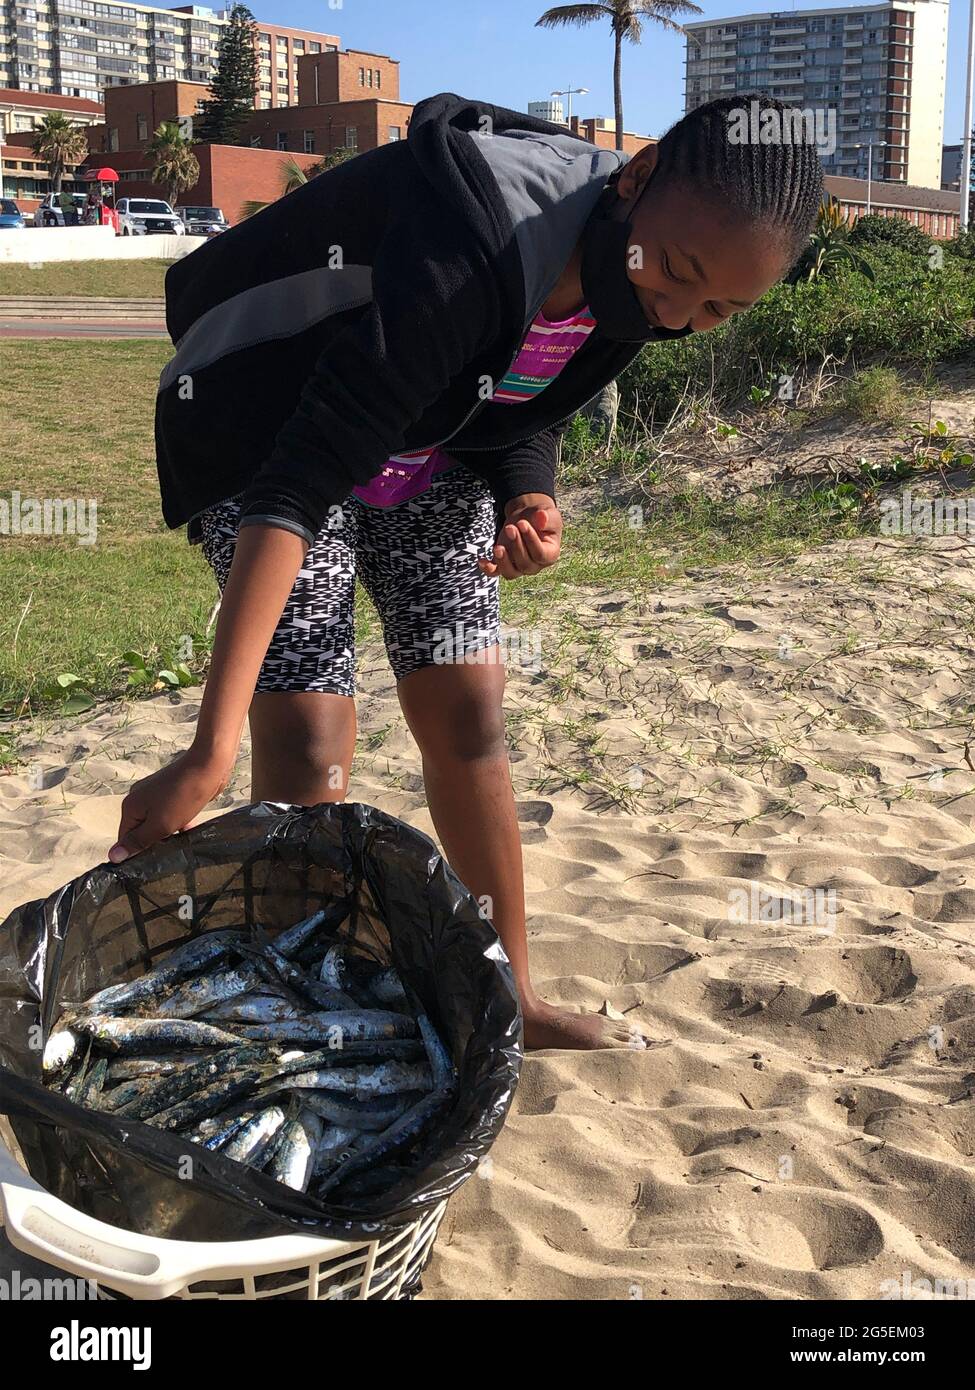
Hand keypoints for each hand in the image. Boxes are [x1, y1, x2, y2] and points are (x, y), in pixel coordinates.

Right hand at [109, 746, 233, 863]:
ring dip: (168, 833)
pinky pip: (169, 814)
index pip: (125, 838)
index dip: (136, 852)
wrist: (208, 766)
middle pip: (141, 830)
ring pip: (157, 823)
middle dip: (154, 842)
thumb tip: (112, 857)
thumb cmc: (183, 796)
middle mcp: (139, 798)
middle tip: (170, 852)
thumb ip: (137, 841)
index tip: (152, 861)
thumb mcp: (159, 825)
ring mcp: (155, 794)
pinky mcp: (170, 793)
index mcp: (130, 806)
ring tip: (182, 842)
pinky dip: (177, 823)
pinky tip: (189, 829)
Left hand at [478, 494, 562, 579]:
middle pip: (525, 564)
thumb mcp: (548, 513)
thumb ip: (547, 517)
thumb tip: (542, 517)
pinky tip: (482, 561)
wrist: (526, 518)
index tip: (522, 524)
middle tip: (510, 528)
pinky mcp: (504, 563)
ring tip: (497, 547)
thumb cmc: (539, 518)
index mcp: (550, 555)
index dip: (531, 540)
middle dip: (516, 546)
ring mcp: (518, 567)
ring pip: (511, 573)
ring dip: (503, 561)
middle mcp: (535, 565)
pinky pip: (495, 572)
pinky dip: (488, 569)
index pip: (540, 554)